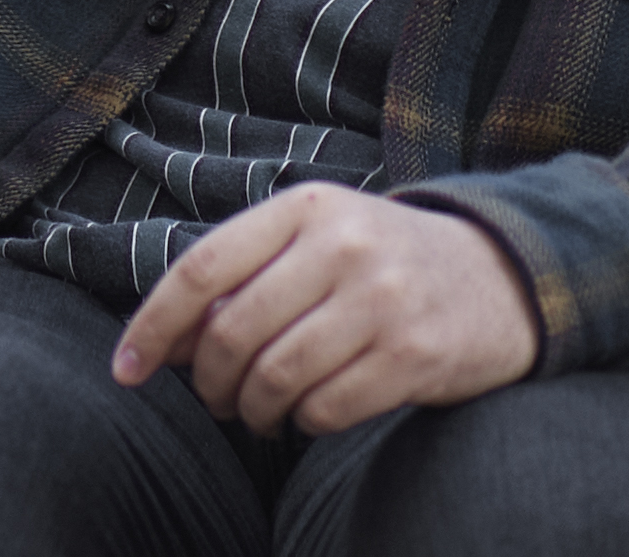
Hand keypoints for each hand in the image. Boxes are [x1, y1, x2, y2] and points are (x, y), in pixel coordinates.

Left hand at [114, 184, 542, 436]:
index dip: (153, 325)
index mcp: (307, 206)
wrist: (502, 276)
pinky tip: (311, 413)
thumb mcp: (317, 243)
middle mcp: (343, 244)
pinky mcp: (415, 354)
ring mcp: (382, 300)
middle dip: (209, 383)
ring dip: (254, 410)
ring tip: (261, 413)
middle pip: (233, 331)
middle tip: (217, 401)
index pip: (202, 268)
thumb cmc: (384, 263)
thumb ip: (245, 279)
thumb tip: (165, 344)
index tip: (126, 371)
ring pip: (275, 377)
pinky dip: (303, 423)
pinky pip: (325, 410)